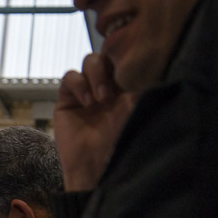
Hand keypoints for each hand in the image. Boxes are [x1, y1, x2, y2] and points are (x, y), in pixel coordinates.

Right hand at [54, 53, 137, 190]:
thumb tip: (150, 62)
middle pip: (106, 55)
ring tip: (100, 99)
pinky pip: (70, 77)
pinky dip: (79, 84)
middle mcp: (105, 85)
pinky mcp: (67, 99)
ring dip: (95, 74)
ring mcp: (85, 91)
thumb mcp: (135, 109)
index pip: (123, 59)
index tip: (129, 71)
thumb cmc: (117, 141)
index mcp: (124, 86)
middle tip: (112, 91)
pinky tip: (87, 103)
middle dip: (110, 66)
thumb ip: (141, 85)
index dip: (125, 58)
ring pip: (89, 61)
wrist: (93, 163)